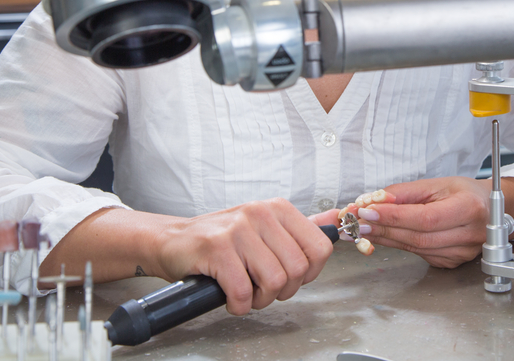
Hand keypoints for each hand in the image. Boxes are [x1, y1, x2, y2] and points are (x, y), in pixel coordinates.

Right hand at [155, 198, 333, 315]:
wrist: (174, 241)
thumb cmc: (222, 240)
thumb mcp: (265, 227)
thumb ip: (302, 227)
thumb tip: (339, 219)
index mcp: (278, 209)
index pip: (319, 247)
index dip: (309, 273)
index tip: (291, 277)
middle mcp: (260, 214)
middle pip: (297, 269)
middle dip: (283, 290)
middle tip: (264, 289)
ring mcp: (238, 230)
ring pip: (274, 281)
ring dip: (260, 299)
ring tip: (247, 293)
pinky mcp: (216, 249)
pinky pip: (242, 292)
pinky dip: (238, 305)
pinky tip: (230, 298)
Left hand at [354, 177, 489, 268]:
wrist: (490, 210)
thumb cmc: (465, 193)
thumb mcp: (437, 184)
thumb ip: (405, 193)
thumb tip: (375, 200)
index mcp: (469, 209)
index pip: (425, 218)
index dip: (394, 217)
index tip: (367, 211)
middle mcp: (470, 234)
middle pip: (418, 237)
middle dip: (383, 229)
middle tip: (357, 221)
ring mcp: (462, 252)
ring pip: (417, 248)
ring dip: (386, 238)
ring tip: (363, 228)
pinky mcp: (453, 262)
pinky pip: (420, 254)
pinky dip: (399, 244)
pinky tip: (384, 236)